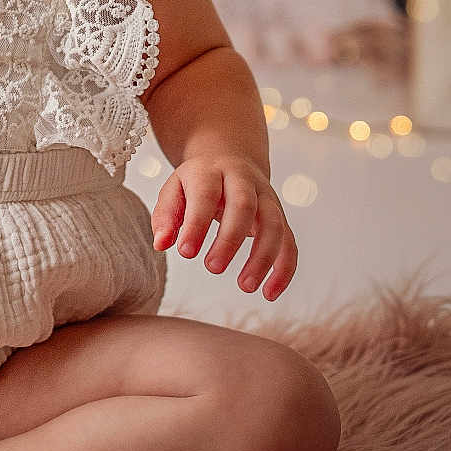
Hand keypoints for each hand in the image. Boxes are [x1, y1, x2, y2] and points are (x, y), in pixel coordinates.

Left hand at [150, 154, 296, 301]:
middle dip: (230, 239)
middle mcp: (243, 180)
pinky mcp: (280, 215)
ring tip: (245, 286)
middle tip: (212, 268)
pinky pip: (289, 241)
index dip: (197, 224)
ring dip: (263, 257)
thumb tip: (161, 244)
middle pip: (244, 205)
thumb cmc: (197, 181)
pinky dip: (284, 269)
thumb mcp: (175, 188)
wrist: (229, 156)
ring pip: (274, 224)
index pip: (205, 194)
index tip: (185, 252)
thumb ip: (166, 215)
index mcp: (210, 171)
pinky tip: (269, 293)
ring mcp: (266, 197)